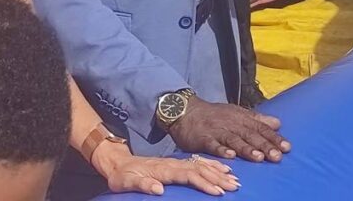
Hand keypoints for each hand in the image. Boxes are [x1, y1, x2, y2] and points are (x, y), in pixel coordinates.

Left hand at [93, 141, 239, 196]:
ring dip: (217, 172)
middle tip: (234, 186)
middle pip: (199, 169)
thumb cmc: (122, 175)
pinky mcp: (176, 163)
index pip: (188, 175)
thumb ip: (142, 185)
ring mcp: (175, 162)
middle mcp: (173, 164)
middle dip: (217, 178)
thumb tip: (159, 189)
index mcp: (164, 169)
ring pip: (201, 165)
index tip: (217, 191)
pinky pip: (197, 162)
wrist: (117, 161)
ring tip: (233, 178)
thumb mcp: (126, 182)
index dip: (203, 183)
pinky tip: (222, 168)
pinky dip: (211, 165)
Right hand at [170, 96, 290, 162]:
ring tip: (258, 157)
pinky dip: (221, 150)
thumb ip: (257, 120)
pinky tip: (230, 156)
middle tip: (277, 156)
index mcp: (241, 118)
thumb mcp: (237, 114)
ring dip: (246, 149)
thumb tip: (278, 123)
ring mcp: (217, 131)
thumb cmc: (215, 116)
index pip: (260, 128)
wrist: (186, 111)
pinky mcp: (203, 138)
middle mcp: (231, 124)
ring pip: (234, 140)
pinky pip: (213, 145)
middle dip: (264, 146)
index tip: (287, 148)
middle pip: (250, 135)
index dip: (273, 138)